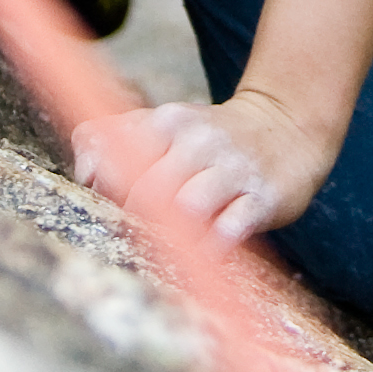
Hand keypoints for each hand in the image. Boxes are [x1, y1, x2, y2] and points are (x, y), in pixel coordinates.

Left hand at [73, 87, 334, 246]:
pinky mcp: (263, 198)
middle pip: (147, 190)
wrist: (287, 128)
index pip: (118, 160)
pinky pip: (230, 229)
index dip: (111, 190)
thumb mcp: (160, 124)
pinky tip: (207, 249)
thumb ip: (109, 139)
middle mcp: (199, 141)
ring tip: (175, 241)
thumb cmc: (207, 139)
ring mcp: (233, 169)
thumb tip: (86, 174)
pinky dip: (212, 246)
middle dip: (139, 218)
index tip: (118, 200)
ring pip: (187, 207)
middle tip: (146, 228)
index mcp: (168, 122)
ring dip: (173, 234)